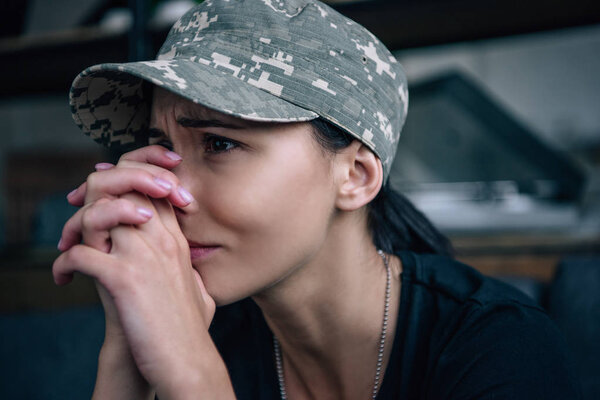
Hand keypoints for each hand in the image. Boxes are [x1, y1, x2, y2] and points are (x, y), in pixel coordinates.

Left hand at [54, 146, 225, 396]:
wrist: (188, 360)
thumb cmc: (191, 330)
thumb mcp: (201, 288)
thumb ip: (193, 271)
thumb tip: (190, 268)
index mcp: (176, 240)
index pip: (150, 190)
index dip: (123, 186)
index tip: (101, 200)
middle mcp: (161, 240)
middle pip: (125, 189)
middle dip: (95, 196)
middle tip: (76, 222)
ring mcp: (143, 256)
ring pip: (99, 211)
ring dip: (74, 226)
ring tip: (66, 246)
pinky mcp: (124, 279)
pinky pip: (81, 252)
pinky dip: (64, 263)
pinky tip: (65, 279)